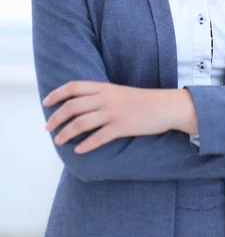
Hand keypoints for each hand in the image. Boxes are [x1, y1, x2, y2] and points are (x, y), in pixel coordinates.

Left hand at [43, 81, 176, 153]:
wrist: (165, 106)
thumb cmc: (142, 100)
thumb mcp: (119, 92)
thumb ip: (101, 95)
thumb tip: (81, 105)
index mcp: (104, 87)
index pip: (74, 87)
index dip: (57, 94)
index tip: (46, 102)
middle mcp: (106, 98)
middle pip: (73, 106)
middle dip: (56, 118)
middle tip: (48, 128)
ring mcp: (114, 113)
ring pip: (81, 123)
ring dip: (66, 133)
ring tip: (59, 141)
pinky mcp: (122, 127)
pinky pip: (98, 138)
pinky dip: (86, 145)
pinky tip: (78, 150)